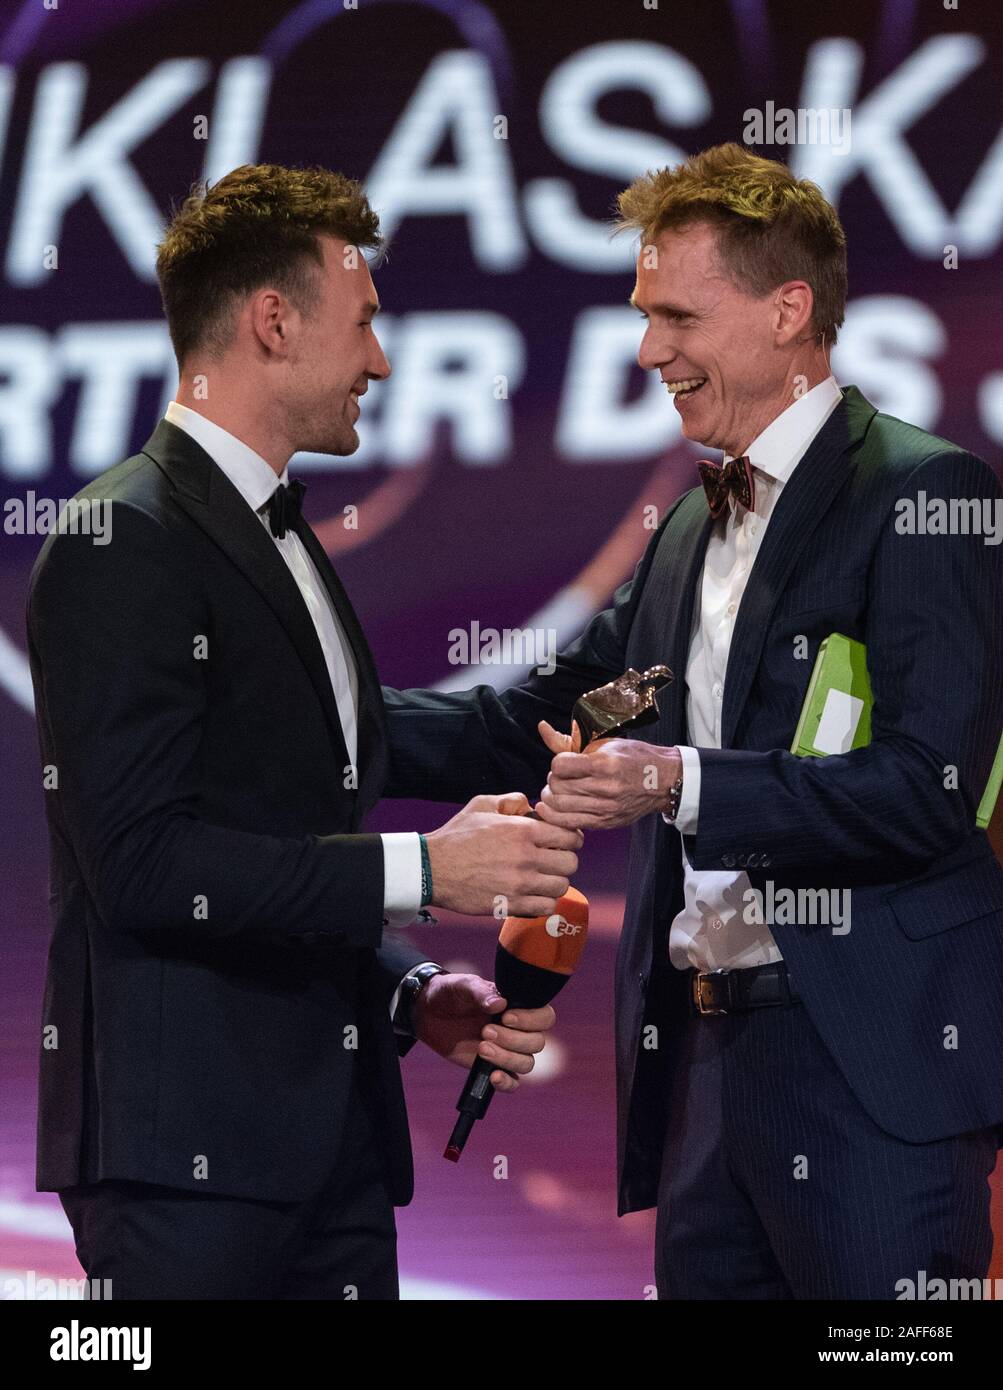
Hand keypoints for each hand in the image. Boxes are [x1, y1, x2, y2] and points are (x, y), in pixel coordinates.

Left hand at [412, 972, 555, 1092]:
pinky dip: (506, 1083)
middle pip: (537, 1043)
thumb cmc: (452, 993)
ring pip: (527, 1063)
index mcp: (518, 1007)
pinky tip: (493, 1076)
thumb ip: (480, 992)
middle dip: (513, 1040)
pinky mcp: (494, 1067)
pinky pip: (512, 1083)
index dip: (531, 1020)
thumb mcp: (463, 986)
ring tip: (481, 1048)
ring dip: (507, 1059)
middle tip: (485, 1031)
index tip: (506, 1017)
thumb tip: (500, 1003)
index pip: (545, 1017)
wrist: (429, 1013)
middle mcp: (518, 1030)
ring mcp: (508, 1050)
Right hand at [425, 792, 581, 916]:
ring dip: (555, 881)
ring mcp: (520, 884)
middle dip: (564, 859)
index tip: (561, 841)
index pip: (571, 836)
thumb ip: (512, 800)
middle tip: (551, 859)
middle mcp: (526, 857)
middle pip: (570, 862)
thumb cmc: (456, 836)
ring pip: (561, 886)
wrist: (432, 868)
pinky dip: (544, 901)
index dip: (570, 838)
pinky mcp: (511, 905)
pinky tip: (533, 894)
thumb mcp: (482, 804)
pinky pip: (546, 907)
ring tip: (542, 878)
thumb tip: (532, 805)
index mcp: (523, 830)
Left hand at [535, 721, 681, 829]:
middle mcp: (605, 788)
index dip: (558, 763)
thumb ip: (569, 742)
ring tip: (559, 791)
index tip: (564, 762)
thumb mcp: (604, 743)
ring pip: (559, 806)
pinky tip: (557, 807)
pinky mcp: (605, 822)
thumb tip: (542, 727)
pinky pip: (569, 823)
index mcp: (605, 764)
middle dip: (553, 780)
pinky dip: (556, 815)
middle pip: (557, 787)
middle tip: (561, 777)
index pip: (560, 766)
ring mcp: (605, 808)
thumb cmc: (634, 758)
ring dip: (552, 797)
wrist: (663, 781)